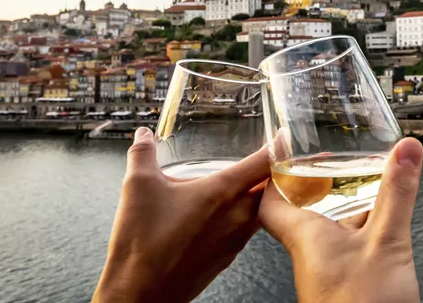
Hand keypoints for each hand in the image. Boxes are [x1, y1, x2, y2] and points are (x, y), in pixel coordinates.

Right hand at [93, 127, 269, 302]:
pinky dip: (245, 216)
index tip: (285, 136)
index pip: (262, 163)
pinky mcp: (227, 257)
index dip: (278, 146)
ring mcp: (235, 240)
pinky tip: (227, 214)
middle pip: (269, 188)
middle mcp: (236, 216)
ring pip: (259, 211)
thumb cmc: (143, 243)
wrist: (141, 293)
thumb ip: (142, 154)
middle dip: (273, 172)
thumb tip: (144, 135)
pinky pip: (246, 230)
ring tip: (253, 183)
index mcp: (222, 192)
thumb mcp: (137, 186)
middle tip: (273, 158)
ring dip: (260, 196)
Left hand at [259, 138, 422, 302]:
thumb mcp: (386, 240)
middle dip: (316, 187)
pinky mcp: (345, 287)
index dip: (275, 176)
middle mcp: (310, 254)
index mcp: (305, 236)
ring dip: (344, 209)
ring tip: (363, 185)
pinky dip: (360, 232)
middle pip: (301, 213)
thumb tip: (406, 150)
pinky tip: (381, 228)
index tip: (287, 153)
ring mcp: (327, 273)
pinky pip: (347, 251)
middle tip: (329, 163)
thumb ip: (396, 194)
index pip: (270, 201)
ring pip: (328, 232)